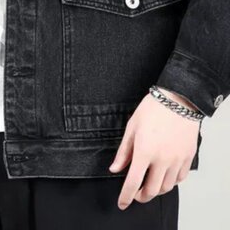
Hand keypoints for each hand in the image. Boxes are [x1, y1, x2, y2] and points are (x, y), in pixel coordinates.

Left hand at [108, 89, 200, 209]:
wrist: (178, 100)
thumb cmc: (153, 109)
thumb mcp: (132, 127)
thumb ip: (124, 151)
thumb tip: (115, 169)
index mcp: (144, 151)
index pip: (133, 182)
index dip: (126, 196)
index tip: (122, 203)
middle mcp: (162, 159)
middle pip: (152, 190)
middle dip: (141, 196)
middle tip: (135, 194)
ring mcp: (177, 159)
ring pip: (166, 187)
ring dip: (156, 190)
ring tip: (149, 184)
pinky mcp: (188, 157)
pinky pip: (180, 178)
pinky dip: (171, 182)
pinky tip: (164, 176)